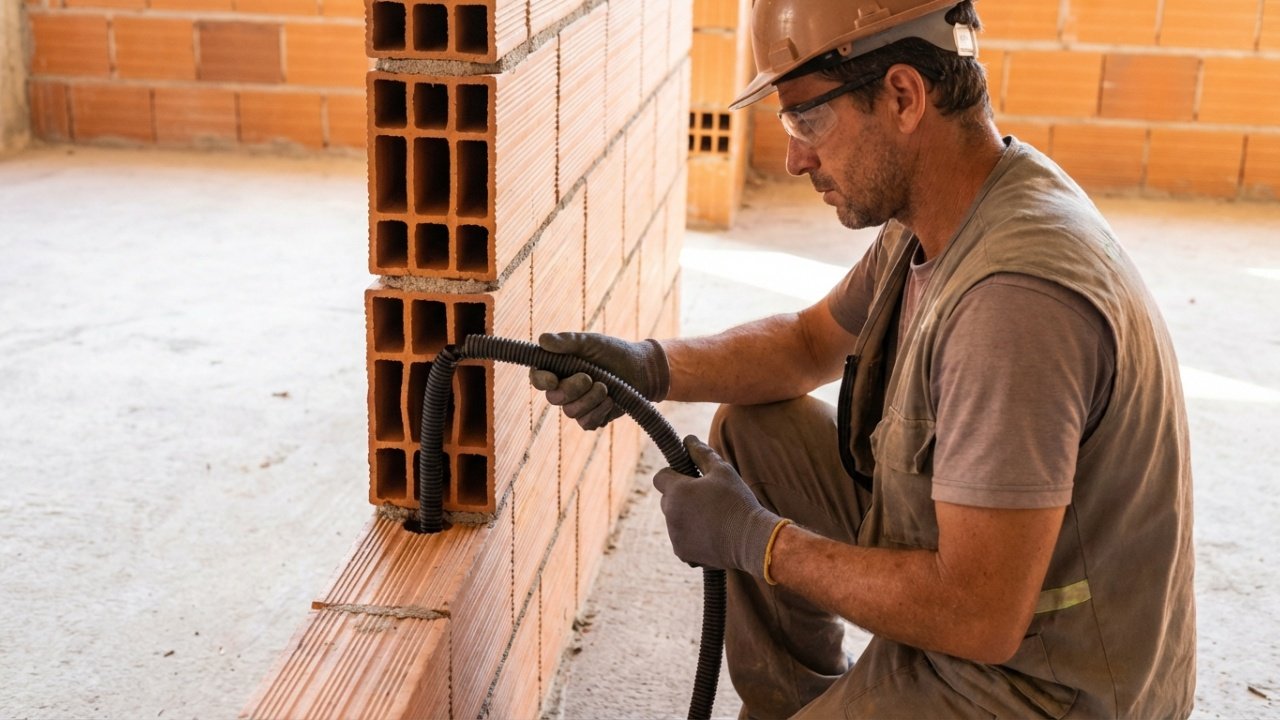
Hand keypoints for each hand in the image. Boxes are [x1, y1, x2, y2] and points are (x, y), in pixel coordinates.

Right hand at [529, 332, 668, 429]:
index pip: (538, 378)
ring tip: (606, 387)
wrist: (641, 370)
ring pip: (570, 412)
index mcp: (558, 369)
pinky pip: (586, 423)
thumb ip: (567, 341)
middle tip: (589, 378)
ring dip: (590, 399)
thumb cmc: (613, 352)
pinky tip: (611, 400)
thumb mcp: (590, 342)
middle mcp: (563, 389)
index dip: (541, 381)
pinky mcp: (591, 418)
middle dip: (571, 389)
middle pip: (554, 398)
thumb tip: (542, 340)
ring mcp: (577, 405)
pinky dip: (599, 411)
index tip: (553, 379)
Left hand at [652, 436, 781, 578]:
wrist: (751, 540)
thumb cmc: (737, 501)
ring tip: (715, 518)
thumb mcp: (722, 470)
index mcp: (677, 491)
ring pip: (675, 521)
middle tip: (707, 499)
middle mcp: (670, 514)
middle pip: (667, 500)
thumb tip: (688, 439)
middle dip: (681, 497)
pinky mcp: (683, 553)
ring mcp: (675, 536)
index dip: (673, 475)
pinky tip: (714, 535)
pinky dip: (693, 537)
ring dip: (687, 517)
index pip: (660, 477)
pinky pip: (682, 540)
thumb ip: (701, 453)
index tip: (690, 478)